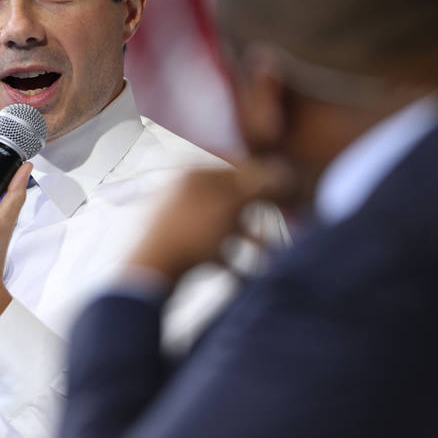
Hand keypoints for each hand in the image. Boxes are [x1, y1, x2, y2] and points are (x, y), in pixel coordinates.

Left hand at [129, 158, 295, 284]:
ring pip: (222, 223)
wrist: (150, 270)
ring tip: (268, 251)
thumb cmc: (188, 234)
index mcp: (194, 172)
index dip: (267, 177)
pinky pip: (209, 246)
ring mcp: (177, 217)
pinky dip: (228, 256)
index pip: (238, 165)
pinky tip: (244, 272)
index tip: (287, 190)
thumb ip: (259, 186)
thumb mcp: (231, 205)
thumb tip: (282, 172)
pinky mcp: (175, 244)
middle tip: (283, 219)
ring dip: (248, 236)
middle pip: (232, 196)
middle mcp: (183, 190)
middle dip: (259, 210)